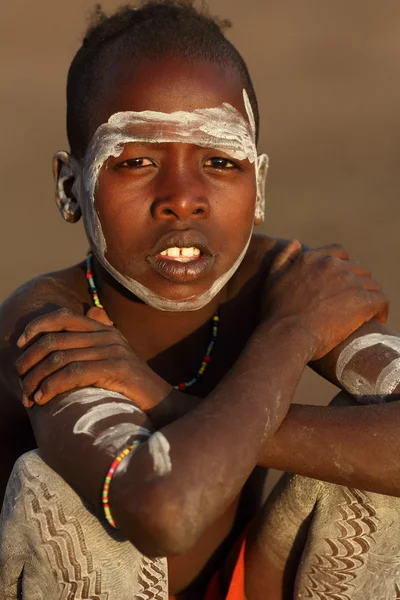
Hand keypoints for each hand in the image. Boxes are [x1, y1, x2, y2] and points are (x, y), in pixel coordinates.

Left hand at [16, 307, 170, 408]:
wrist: (162, 404)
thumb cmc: (130, 388)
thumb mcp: (110, 361)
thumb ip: (91, 347)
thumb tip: (70, 333)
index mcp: (104, 329)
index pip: (64, 316)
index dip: (37, 326)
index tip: (20, 344)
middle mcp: (108, 335)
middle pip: (56, 339)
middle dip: (31, 360)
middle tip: (20, 380)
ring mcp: (113, 350)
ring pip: (61, 357)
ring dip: (38, 379)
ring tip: (28, 396)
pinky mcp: (116, 368)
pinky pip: (74, 372)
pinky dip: (53, 386)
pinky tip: (43, 399)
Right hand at [263, 241, 387, 359]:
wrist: (287, 335)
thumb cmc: (276, 313)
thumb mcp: (272, 280)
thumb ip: (284, 258)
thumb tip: (296, 242)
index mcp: (312, 259)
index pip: (339, 252)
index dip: (343, 267)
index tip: (340, 284)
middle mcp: (332, 265)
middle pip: (357, 269)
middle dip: (356, 284)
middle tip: (352, 304)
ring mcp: (349, 282)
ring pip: (371, 285)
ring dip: (368, 297)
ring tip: (364, 314)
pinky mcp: (362, 301)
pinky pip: (381, 300)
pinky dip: (380, 310)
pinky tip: (374, 321)